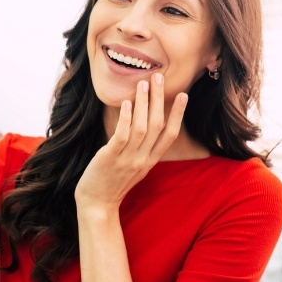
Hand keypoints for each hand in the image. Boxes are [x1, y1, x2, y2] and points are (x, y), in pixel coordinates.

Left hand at [75, 74, 187, 210]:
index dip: (178, 114)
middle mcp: (143, 159)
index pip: (170, 134)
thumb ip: (142, 148)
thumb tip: (143, 123)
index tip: (183, 95)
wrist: (97, 204)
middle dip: (159, 99)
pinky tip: (126, 103)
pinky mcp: (110, 158)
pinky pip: (122, 136)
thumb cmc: (112, 182)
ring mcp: (127, 159)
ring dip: (143, 104)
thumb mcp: (134, 166)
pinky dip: (126, 118)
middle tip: (158, 77)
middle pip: (158, 125)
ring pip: (141, 127)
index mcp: (151, 160)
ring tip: (143, 83)